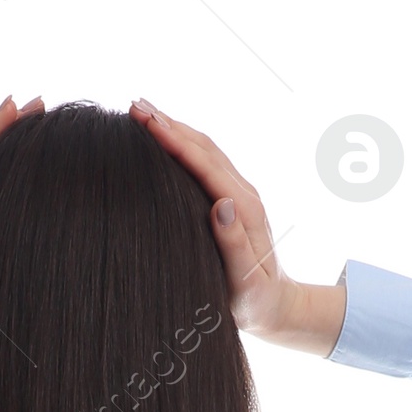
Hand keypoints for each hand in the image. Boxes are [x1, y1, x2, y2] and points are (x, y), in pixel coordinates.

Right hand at [129, 101, 345, 353]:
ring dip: (175, 127)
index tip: (146, 122)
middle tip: (134, 106)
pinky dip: (183, 143)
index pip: (204, 164)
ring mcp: (239, 194)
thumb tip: (221, 204)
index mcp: (243, 209)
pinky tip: (166, 137)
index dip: (174, 140)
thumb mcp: (246, 280)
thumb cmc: (256, 300)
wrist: (277, 306)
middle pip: (203, 147)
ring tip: (143, 112)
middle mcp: (242, 194)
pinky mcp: (233, 199)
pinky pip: (206, 161)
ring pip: (204, 149)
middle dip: (169, 123)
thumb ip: (234, 244)